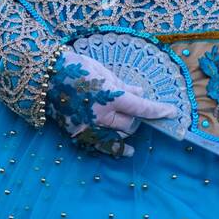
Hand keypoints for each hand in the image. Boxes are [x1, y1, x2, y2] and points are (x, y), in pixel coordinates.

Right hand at [46, 48, 175, 157]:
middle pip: (130, 123)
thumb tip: (139, 93)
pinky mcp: (78, 133)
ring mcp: (89, 126)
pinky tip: (126, 151)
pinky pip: (101, 145)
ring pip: (118, 135)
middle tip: (137, 110)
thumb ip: (122, 86)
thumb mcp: (103, 72)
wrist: (46, 75)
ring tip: (130, 125)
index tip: (172, 112)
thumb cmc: (76, 68)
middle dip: (137, 118)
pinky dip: (115, 148)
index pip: (140, 107)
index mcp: (109, 96)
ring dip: (127, 130)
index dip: (158, 110)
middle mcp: (101, 115)